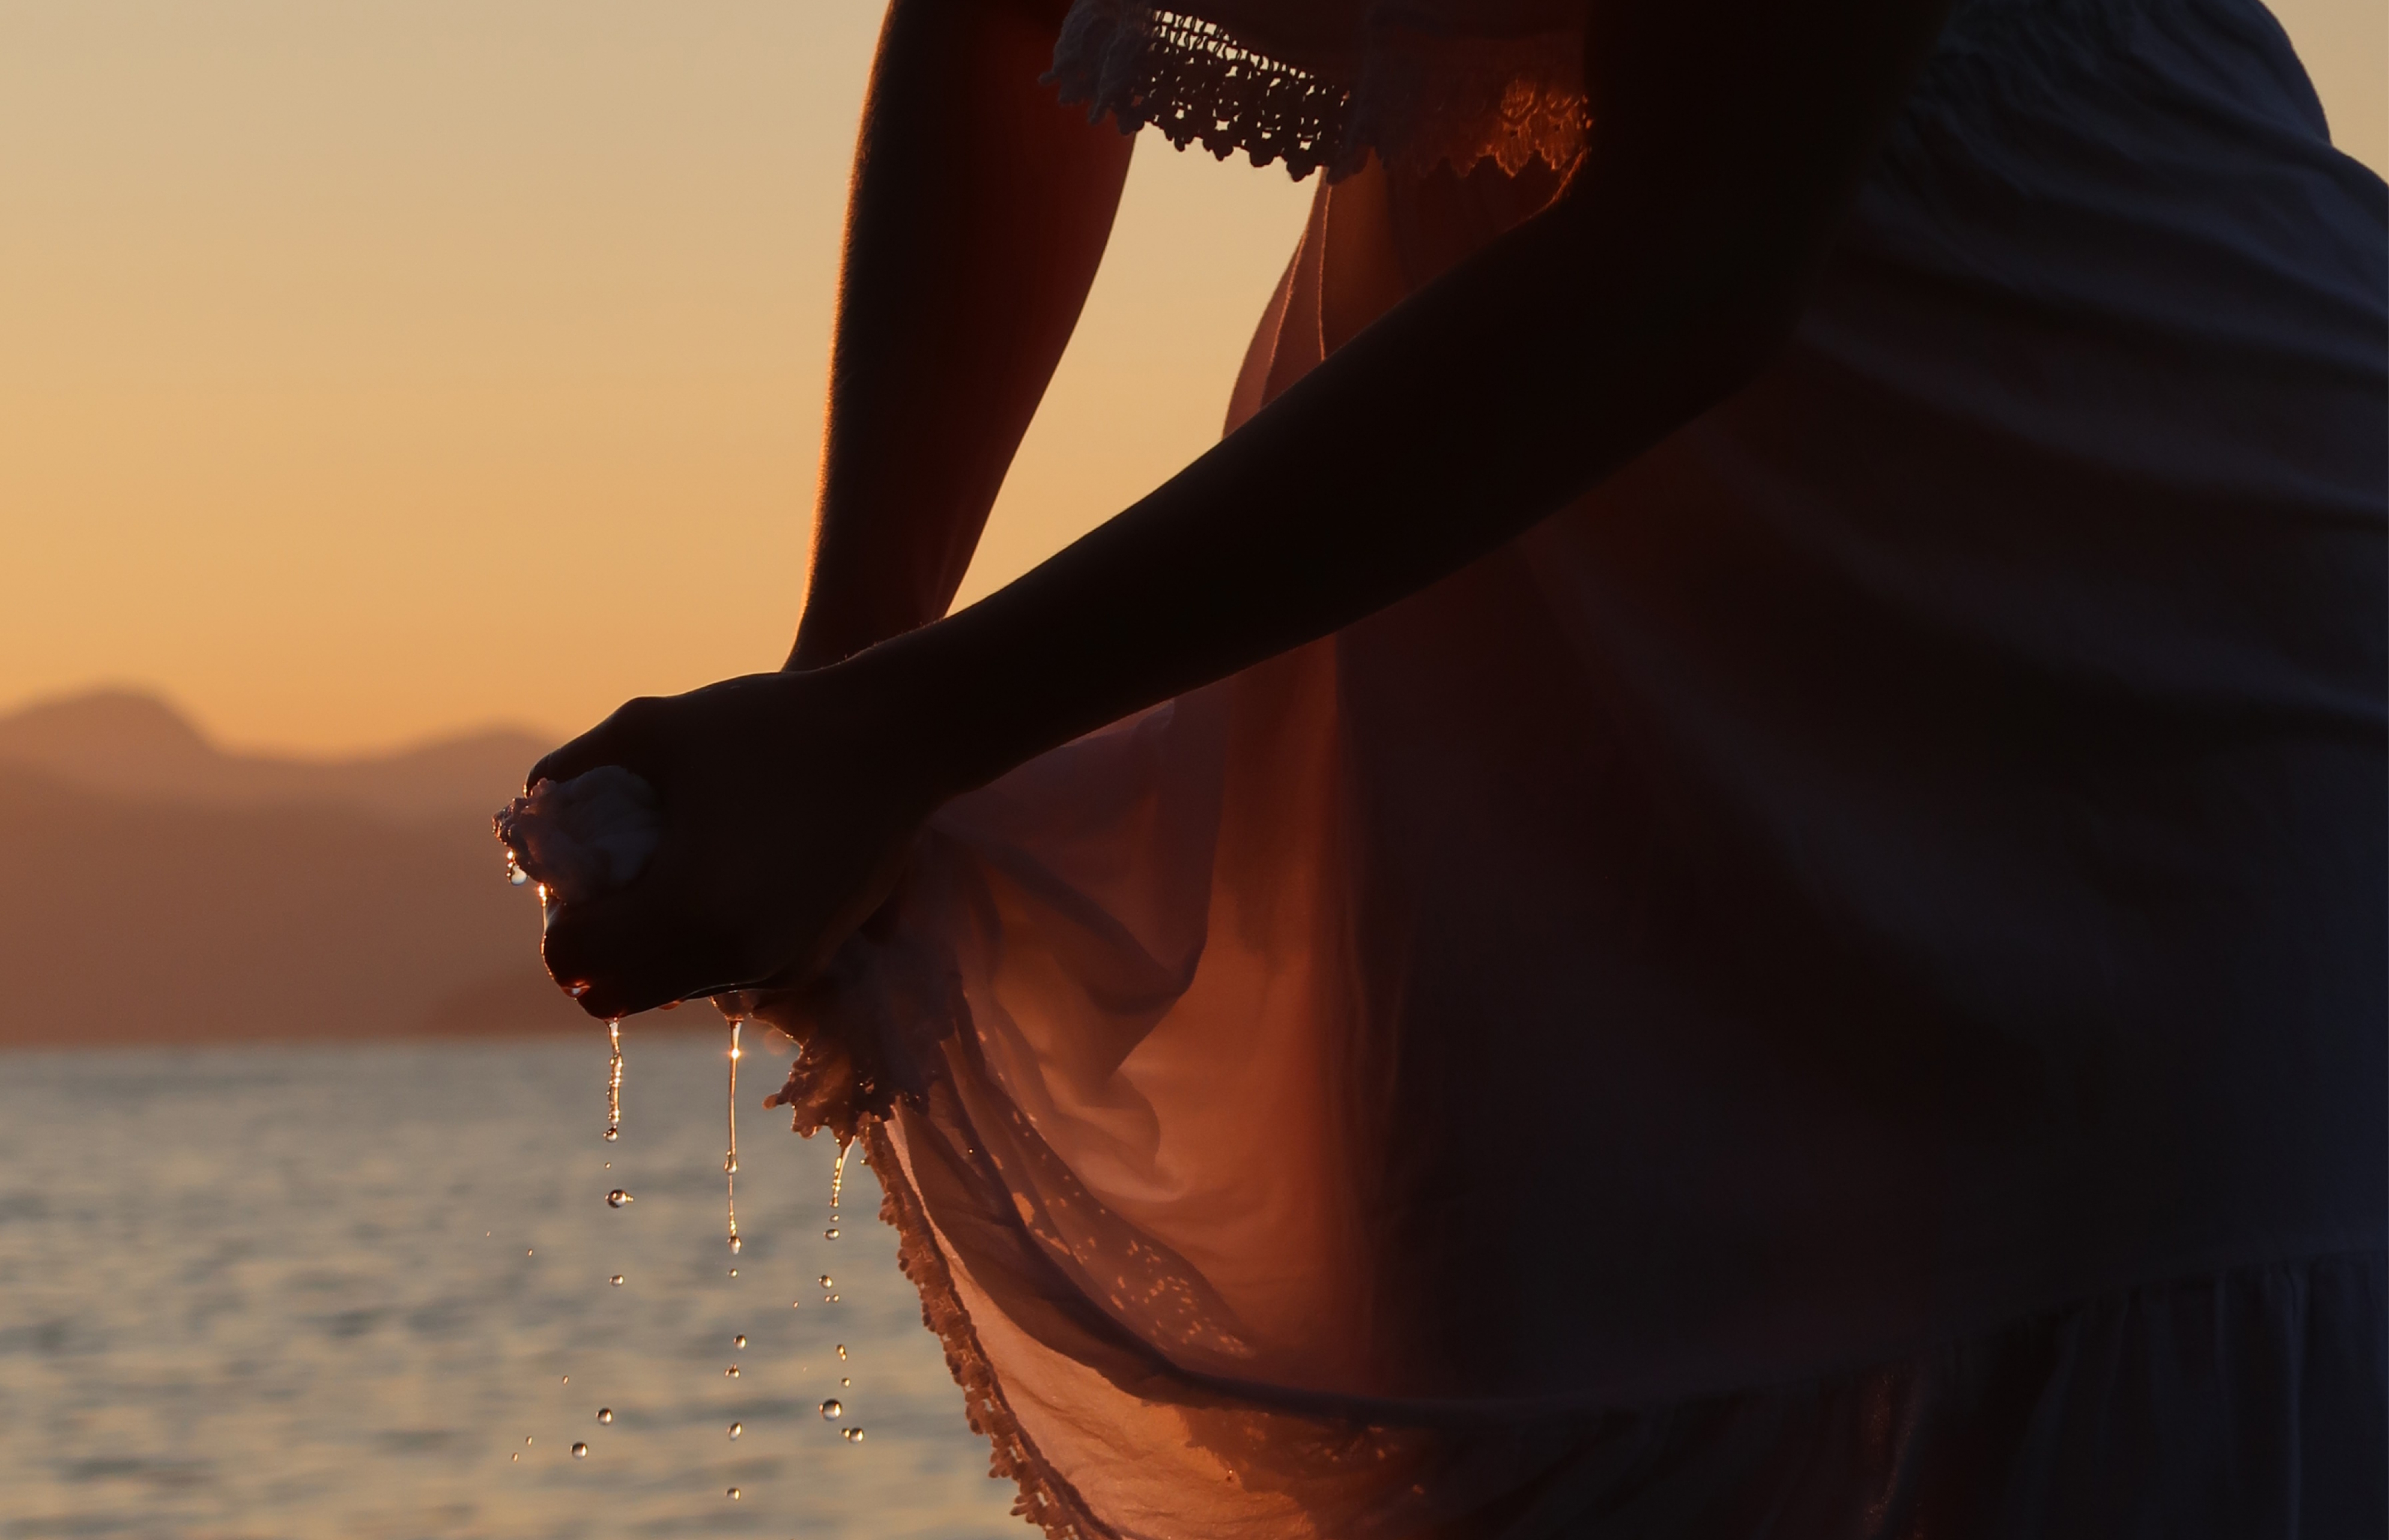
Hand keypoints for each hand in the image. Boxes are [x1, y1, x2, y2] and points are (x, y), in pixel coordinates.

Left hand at [525, 665, 941, 1020]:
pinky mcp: (808, 961)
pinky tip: (723, 877)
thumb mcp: (651, 727)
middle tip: (611, 885)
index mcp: (683, 908)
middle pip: (615, 996)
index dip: (558, 922)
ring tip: (671, 873)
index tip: (578, 876)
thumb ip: (572, 768)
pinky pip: (726, 977)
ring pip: (670, 991)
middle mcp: (729, 957)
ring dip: (648, 949)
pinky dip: (702, 945)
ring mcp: (775, 967)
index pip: (573, 961)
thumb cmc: (770, 725)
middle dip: (597, 947)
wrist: (897, 740)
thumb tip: (531, 808)